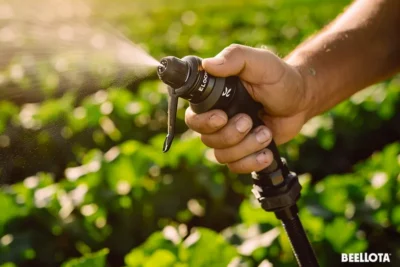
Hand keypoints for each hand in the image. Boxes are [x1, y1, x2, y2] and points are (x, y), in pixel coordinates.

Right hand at [185, 44, 310, 172]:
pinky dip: (251, 162)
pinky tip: (266, 152)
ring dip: (246, 147)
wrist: (301, 100)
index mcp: (216, 99)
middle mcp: (218, 119)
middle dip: (230, 135)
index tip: (223, 117)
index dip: (204, 122)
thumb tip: (208, 65)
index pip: (193, 117)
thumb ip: (235, 57)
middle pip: (207, 139)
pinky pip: (235, 166)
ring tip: (265, 133)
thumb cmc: (280, 78)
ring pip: (222, 155)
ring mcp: (230, 137)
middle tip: (249, 121)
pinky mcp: (243, 151)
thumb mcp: (260, 62)